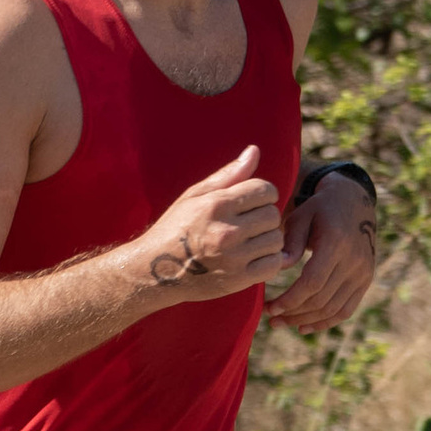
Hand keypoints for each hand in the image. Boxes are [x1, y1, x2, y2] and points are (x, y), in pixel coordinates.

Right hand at [140, 145, 294, 302]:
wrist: (154, 271)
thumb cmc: (175, 228)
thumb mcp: (194, 195)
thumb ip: (228, 174)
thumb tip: (255, 150)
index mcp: (216, 205)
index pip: (265, 190)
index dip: (263, 193)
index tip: (253, 202)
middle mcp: (227, 230)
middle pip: (273, 214)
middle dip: (264, 216)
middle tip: (249, 224)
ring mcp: (234, 257)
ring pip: (276, 240)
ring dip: (268, 239)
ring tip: (250, 242)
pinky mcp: (238, 279)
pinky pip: (274, 264)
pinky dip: (270, 261)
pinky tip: (254, 258)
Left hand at [266, 171, 378, 331]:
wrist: (354, 203)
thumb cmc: (319, 209)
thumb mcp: (301, 216)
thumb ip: (291, 242)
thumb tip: (279, 267)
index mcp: (336, 243)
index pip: (312, 282)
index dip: (290, 300)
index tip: (269, 307)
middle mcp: (354, 260)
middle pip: (321, 299)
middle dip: (292, 313)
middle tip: (270, 318)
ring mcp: (363, 272)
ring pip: (333, 309)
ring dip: (305, 321)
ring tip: (282, 323)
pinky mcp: (366, 280)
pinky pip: (346, 310)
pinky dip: (325, 322)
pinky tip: (304, 327)